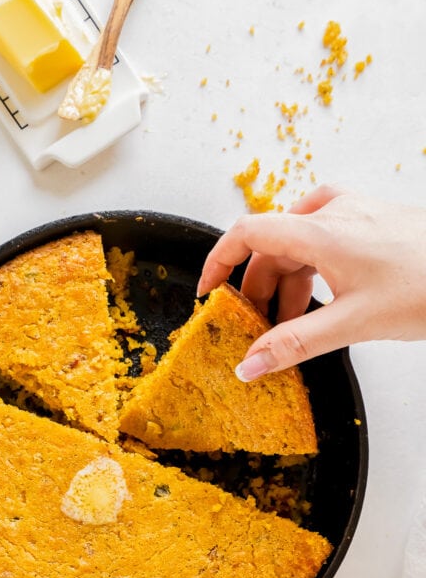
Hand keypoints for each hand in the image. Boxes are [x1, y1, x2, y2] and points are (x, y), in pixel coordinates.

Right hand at [196, 186, 425, 378]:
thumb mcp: (353, 324)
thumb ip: (294, 345)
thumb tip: (250, 365)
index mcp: (322, 230)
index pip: (248, 233)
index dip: (218, 262)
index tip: (208, 293)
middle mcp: (334, 212)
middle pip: (272, 245)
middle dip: (260, 289)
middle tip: (257, 329)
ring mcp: (354, 212)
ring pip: (298, 244)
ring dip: (287, 285)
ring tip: (294, 325)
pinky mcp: (371, 219)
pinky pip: (323, 239)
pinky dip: (312, 271)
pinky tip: (323, 300)